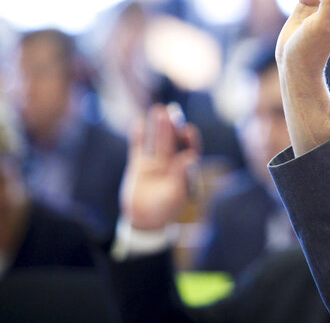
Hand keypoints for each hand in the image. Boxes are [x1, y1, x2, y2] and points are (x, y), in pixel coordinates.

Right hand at [120, 104, 200, 230]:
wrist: (144, 219)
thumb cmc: (165, 209)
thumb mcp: (175, 195)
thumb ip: (183, 176)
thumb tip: (191, 157)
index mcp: (185, 169)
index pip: (190, 149)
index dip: (190, 139)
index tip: (188, 130)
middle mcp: (171, 161)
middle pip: (173, 140)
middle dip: (173, 126)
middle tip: (172, 111)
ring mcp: (155, 161)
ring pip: (157, 140)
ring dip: (157, 126)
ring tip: (157, 110)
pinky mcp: (139, 163)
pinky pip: (139, 146)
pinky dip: (139, 136)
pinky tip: (139, 124)